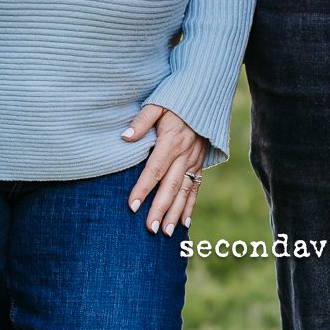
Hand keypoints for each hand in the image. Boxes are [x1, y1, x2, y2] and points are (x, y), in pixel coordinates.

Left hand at [122, 105, 206, 235]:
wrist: (205, 96)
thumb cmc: (176, 100)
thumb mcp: (157, 103)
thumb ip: (142, 120)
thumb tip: (125, 137)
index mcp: (171, 141)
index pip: (154, 169)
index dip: (143, 188)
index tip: (132, 206)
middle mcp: (185, 154)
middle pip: (170, 185)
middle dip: (160, 208)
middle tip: (150, 229)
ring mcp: (194, 160)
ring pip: (184, 190)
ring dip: (175, 213)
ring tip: (166, 232)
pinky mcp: (200, 162)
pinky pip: (196, 187)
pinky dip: (190, 205)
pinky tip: (185, 222)